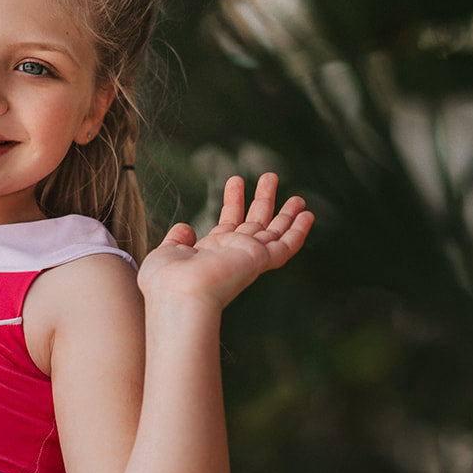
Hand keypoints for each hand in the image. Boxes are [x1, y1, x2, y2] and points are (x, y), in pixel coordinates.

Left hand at [137, 173, 312, 309]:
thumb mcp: (166, 254)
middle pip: (254, 223)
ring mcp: (247, 258)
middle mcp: (232, 255)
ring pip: (273, 233)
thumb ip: (177, 240)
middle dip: (263, 200)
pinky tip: (307, 215)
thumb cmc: (165, 282)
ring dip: (286, 213)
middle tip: (271, 176)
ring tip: (296, 194)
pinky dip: (298, 231)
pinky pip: (285, 246)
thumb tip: (185, 227)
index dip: (233, 201)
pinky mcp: (259, 260)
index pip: (228, 223)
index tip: (236, 181)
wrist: (178, 296)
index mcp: (211, 252)